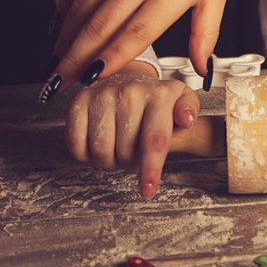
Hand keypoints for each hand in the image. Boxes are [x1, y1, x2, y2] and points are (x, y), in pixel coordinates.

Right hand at [48, 0, 231, 94]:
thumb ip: (207, 28)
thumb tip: (201, 67)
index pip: (136, 34)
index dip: (112, 60)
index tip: (94, 79)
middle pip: (101, 26)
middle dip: (78, 58)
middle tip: (64, 81)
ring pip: (83, 7)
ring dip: (68, 36)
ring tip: (59, 60)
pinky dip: (68, 7)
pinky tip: (63, 24)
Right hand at [65, 61, 199, 197]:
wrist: (127, 77)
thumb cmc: (155, 97)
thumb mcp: (182, 99)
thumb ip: (189, 110)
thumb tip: (186, 119)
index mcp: (159, 95)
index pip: (154, 140)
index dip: (150, 168)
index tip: (148, 189)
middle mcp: (130, 92)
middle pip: (126, 151)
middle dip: (131, 163)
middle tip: (135, 156)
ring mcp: (103, 94)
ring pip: (101, 149)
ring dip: (110, 161)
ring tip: (119, 150)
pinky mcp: (80, 100)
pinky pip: (76, 142)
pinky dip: (86, 154)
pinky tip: (99, 146)